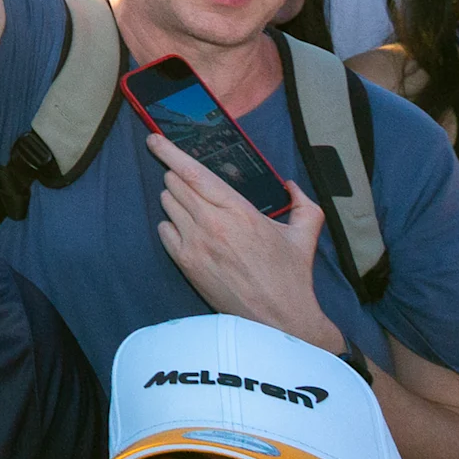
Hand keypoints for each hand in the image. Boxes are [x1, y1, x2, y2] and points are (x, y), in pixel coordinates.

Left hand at [144, 133, 339, 347]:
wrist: (280, 319)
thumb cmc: (291, 277)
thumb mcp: (304, 235)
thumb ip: (302, 204)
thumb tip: (290, 185)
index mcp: (239, 210)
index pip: (193, 172)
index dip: (169, 151)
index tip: (154, 138)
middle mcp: (212, 223)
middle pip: (174, 183)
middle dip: (178, 176)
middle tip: (189, 182)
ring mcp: (195, 244)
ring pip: (167, 203)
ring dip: (176, 199)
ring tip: (195, 209)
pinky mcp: (185, 263)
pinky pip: (164, 230)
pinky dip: (172, 225)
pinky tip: (189, 231)